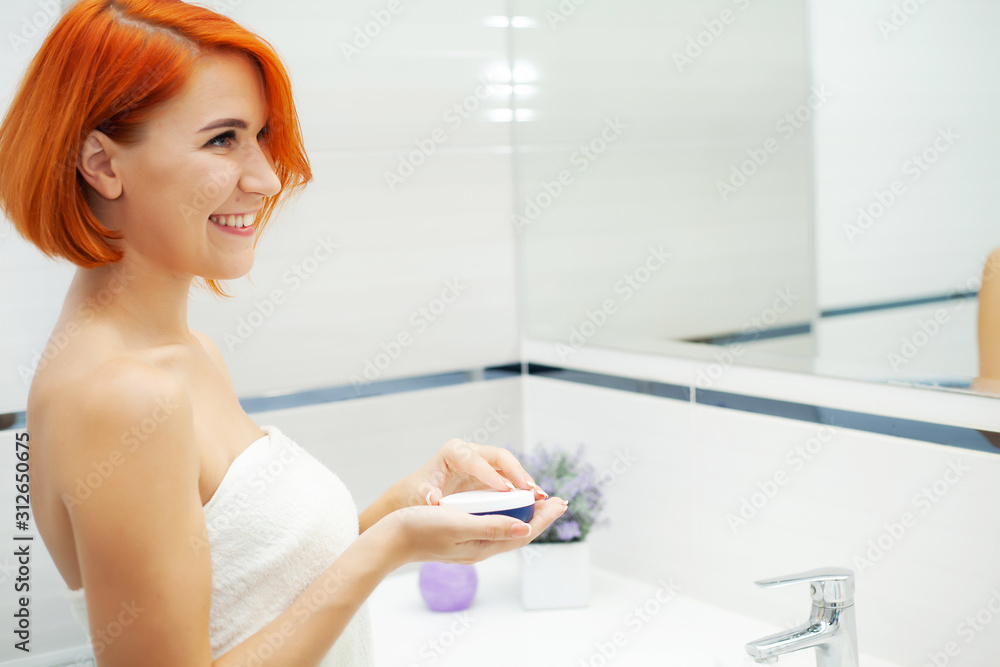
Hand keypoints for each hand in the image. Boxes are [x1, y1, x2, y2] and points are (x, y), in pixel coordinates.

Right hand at [376, 497, 567, 567]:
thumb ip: (493, 527)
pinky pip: (491, 527)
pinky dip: (505, 515)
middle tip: (559, 502)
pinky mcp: (457, 537)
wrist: (389, 539)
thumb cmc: (421, 528)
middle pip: (518, 533)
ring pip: (506, 530)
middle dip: (540, 518)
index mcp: (482, 546)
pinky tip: (503, 508)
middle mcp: (479, 548)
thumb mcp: (460, 524)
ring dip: (524, 517)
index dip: (544, 518)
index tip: (561, 502)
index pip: (523, 533)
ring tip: (538, 505)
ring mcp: (468, 545)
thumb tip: (525, 530)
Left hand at [405, 438, 548, 506]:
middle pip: (499, 457)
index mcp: (453, 452)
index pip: (475, 459)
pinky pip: (511, 479)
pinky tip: (535, 502)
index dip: (490, 474)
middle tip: (530, 489)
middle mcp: (472, 452)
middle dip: (516, 472)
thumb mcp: (419, 493)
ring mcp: (484, 463)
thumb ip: (426, 495)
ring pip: (509, 467)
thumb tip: (434, 499)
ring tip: (539, 496)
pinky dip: (523, 489)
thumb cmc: (418, 492)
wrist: (418, 495)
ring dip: (525, 481)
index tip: (504, 489)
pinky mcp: (491, 476)